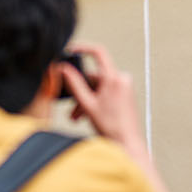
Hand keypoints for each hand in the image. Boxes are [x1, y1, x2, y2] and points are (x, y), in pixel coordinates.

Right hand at [59, 42, 147, 160]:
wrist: (127, 142)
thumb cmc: (112, 127)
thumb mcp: (87, 104)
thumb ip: (74, 84)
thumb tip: (64, 69)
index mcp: (114, 78)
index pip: (98, 52)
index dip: (82, 48)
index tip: (70, 50)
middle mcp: (122, 79)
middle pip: (94, 77)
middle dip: (80, 91)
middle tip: (71, 106)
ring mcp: (125, 87)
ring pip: (98, 87)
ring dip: (86, 100)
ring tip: (78, 116)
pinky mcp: (125, 95)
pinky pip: (105, 92)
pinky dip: (95, 101)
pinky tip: (88, 115)